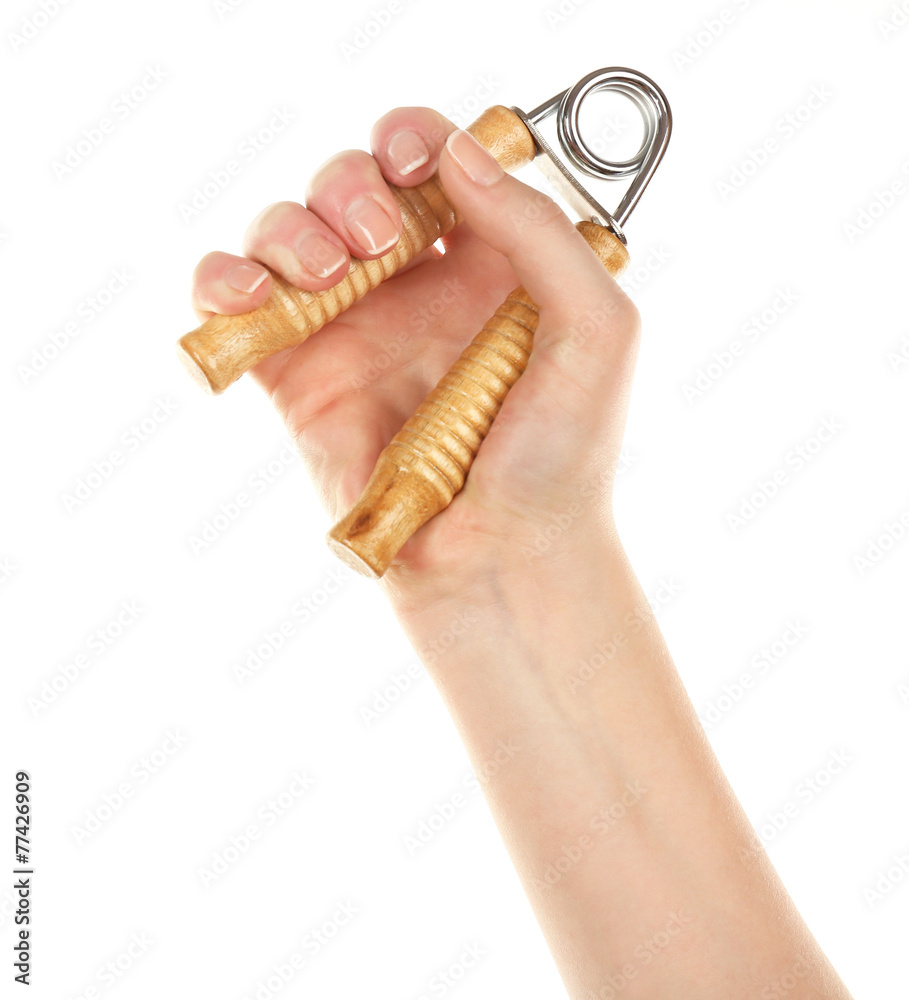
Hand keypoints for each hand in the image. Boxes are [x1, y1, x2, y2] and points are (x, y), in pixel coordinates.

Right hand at [190, 107, 640, 609]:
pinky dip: (221, 280)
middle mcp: (416, 289)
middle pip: (351, 183)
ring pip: (287, 231)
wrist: (500, 557)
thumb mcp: (596, 331)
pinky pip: (235, 304)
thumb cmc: (561, 457)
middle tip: (375, 235)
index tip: (413, 158)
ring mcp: (353, 332)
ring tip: (325, 272)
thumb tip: (458, 154)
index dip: (416, 137)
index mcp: (488, 265)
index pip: (437, 163)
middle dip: (350, 183)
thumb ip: (542, 232)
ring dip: (290, 227)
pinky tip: (249, 294)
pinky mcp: (298, 378)